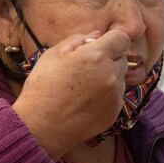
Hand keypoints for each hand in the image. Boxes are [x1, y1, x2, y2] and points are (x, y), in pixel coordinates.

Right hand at [12, 30, 130, 158]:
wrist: (41, 126)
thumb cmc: (42, 87)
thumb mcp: (53, 55)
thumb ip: (77, 40)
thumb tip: (96, 36)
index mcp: (96, 57)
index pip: (122, 38)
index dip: (112, 40)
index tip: (102, 45)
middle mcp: (111, 75)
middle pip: (122, 59)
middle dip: (109, 59)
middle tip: (86, 68)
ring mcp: (115, 95)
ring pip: (120, 78)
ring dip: (109, 78)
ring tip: (84, 87)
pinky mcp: (115, 112)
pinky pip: (117, 96)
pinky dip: (107, 95)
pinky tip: (87, 101)